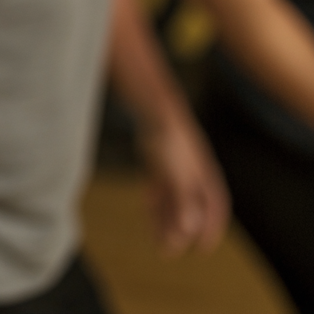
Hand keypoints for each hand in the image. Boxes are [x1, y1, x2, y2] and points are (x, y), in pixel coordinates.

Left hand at [138, 112, 229, 253]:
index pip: (215, 210)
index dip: (210, 231)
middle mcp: (194, 176)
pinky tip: (149, 214)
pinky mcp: (160, 164)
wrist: (156, 113)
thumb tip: (188, 231)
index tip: (201, 250)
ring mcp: (176, 170)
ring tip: (158, 241)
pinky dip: (156, 204)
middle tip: (168, 252)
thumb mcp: (179, 176)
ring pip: (173, 202)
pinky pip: (160, 190)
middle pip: (191, 210)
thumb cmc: (173, 144)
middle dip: (181, 232)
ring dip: (167, 222)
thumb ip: (184, 202)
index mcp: (208, 178)